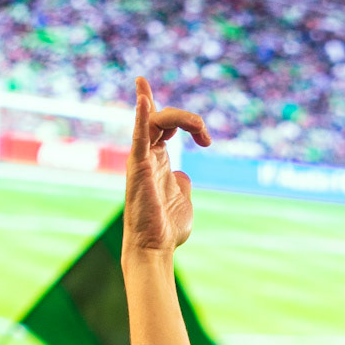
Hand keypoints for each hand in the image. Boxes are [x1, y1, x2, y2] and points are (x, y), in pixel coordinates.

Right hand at [123, 76, 210, 256]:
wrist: (155, 248)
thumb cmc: (166, 229)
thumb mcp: (182, 200)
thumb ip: (182, 184)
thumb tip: (182, 175)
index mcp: (157, 160)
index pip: (164, 124)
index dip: (187, 120)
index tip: (207, 141)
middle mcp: (146, 155)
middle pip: (163, 117)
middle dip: (189, 119)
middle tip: (206, 138)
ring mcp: (140, 160)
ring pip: (154, 119)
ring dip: (179, 116)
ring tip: (200, 127)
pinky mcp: (138, 168)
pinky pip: (138, 136)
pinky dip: (140, 115)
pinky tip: (143, 95)